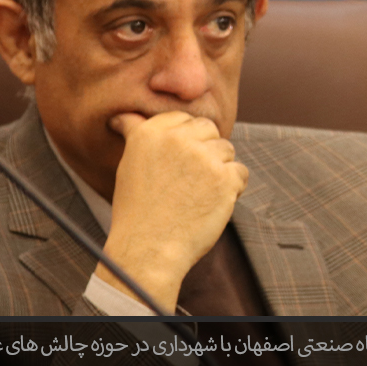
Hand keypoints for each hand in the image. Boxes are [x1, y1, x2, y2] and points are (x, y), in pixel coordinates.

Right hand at [94, 111, 247, 310]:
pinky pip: (240, 172)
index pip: (184, 118)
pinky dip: (232, 188)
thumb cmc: (138, 211)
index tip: (178, 163)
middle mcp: (178, 138)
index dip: (186, 140)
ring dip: (219, 170)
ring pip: (226, 150)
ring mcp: (204, 157)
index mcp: (150, 132)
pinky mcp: (226, 177)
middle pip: (209, 129)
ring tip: (197, 194)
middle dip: (205, 150)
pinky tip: (211, 203)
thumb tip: (126, 116)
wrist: (148, 249)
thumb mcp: (130, 165)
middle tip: (189, 180)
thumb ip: (137, 135)